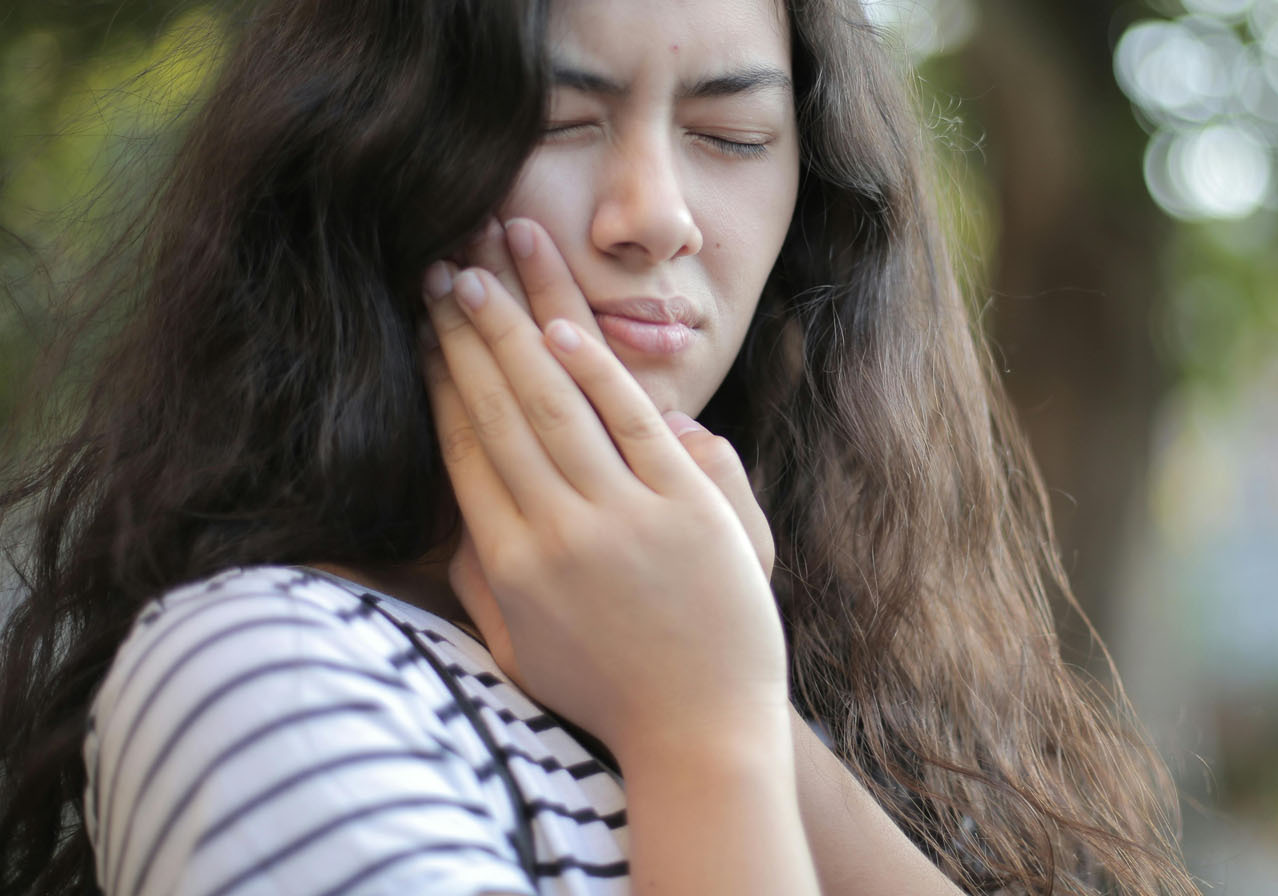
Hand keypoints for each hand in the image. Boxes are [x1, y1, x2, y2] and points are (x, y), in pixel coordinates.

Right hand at [421, 218, 787, 760]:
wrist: (700, 731)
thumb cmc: (608, 694)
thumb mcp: (520, 650)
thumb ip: (478, 584)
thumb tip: (448, 517)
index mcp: (508, 566)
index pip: (464, 449)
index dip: (439, 380)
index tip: (420, 328)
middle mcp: (553, 534)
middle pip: (498, 411)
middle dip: (464, 334)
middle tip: (439, 271)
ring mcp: (621, 518)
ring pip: (554, 404)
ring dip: (515, 329)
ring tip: (486, 268)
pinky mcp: (684, 508)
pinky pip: (630, 424)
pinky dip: (595, 372)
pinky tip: (560, 328)